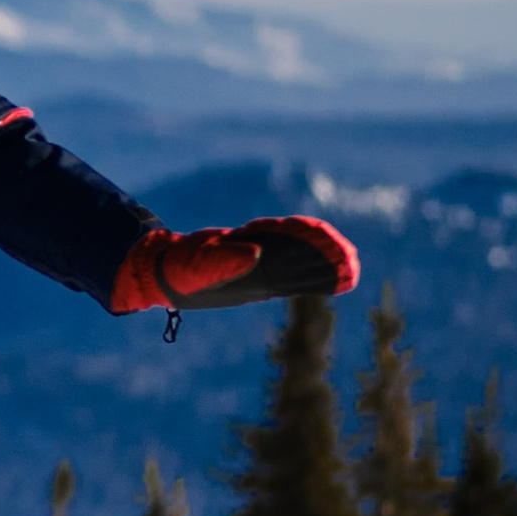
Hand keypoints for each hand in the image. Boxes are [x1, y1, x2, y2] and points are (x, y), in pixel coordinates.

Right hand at [112, 214, 359, 316]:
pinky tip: (306, 236)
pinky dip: (292, 242)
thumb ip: (226, 260)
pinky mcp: (246, 261)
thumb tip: (258, 254)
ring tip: (340, 251)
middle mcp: (259, 276)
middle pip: (300, 268)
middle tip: (352, 260)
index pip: (295, 271)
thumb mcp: (199, 264)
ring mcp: (254, 270)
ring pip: (292, 259)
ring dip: (314, 252)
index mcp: (254, 279)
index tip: (342, 261)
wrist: (164, 274)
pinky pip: (277, 253)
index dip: (318, 264)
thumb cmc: (181, 271)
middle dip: (326, 261)